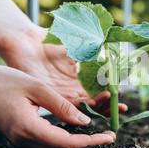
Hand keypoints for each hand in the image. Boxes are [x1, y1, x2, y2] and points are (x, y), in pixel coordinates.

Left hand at [0, 25, 127, 114]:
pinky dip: (80, 107)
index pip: (99, 93)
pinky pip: (67, 106)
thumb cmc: (49, 40)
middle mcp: (71, 89)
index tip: (123, 97)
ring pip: (83, 108)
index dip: (112, 97)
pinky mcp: (49, 95)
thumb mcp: (77, 45)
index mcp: (79, 79)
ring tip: (110, 103)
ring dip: (98, 107)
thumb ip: (94, 52)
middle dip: (109, 107)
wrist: (26, 39)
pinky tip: (92, 104)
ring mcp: (61, 93)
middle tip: (122, 108)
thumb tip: (115, 55)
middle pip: (94, 104)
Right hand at [0, 62, 115, 147]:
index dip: (92, 142)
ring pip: (55, 147)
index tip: (110, 137)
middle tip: (108, 133)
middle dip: (88, 143)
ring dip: (77, 141)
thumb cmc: (3, 80)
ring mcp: (20, 140)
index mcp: (29, 129)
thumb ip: (62, 106)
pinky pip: (46, 140)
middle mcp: (24, 140)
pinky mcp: (18, 135)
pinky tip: (74, 126)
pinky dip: (63, 136)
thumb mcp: (38, 88)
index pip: (68, 143)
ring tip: (96, 131)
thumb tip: (85, 122)